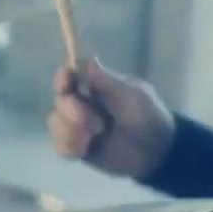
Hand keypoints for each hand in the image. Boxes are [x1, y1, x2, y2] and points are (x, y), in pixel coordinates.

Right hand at [47, 58, 174, 177]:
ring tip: (91, 138)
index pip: (70, 76)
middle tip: (96, 123)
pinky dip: (68, 146)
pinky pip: (60, 146)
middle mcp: (83, 104)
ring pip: (55, 122)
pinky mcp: (78, 149)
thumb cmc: (148, 117)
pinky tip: (84, 149)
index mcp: (95, 87)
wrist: (158, 152)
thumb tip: (89, 59)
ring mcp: (78, 127)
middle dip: (72, 110)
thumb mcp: (133, 95)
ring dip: (70, 130)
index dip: (62, 78)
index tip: (65, 83)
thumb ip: (108, 81)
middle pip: (60, 100)